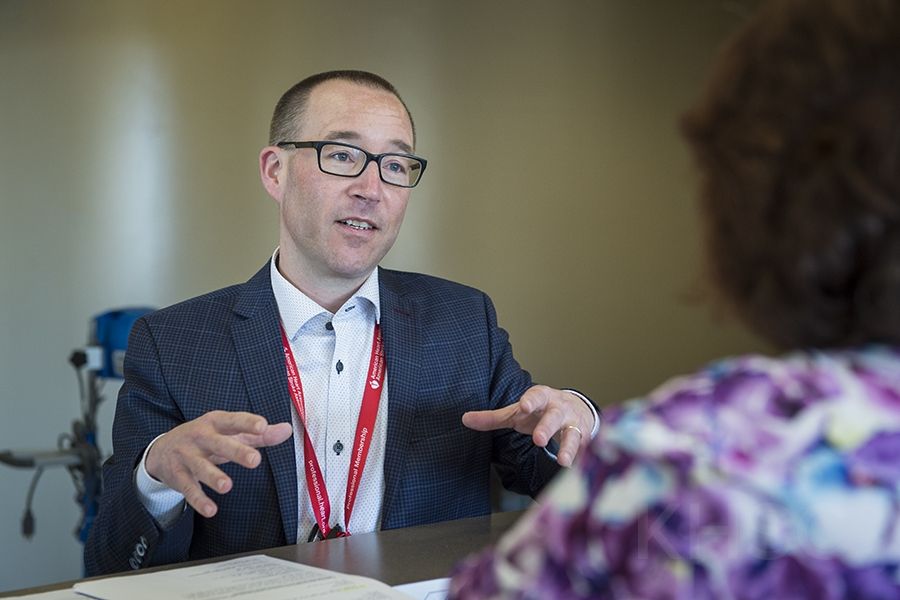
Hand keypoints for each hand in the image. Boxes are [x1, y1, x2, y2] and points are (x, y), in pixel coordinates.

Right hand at [145, 410, 292, 517]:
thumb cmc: (206, 438)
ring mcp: (187, 456)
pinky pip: (189, 488)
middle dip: (236, 451)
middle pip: (219, 443)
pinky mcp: (178, 475)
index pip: (234, 420)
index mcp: (216, 422)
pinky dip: (199, 500)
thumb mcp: (230, 432)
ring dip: (214, 477)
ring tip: (228, 486)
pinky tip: (211, 510)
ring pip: (201, 467)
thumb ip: (259, 434)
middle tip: (254, 460)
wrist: (162, 448)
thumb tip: (287, 430)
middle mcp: (200, 437)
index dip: (248, 423)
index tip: (263, 426)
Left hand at [461, 385, 592, 466]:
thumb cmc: (540, 411)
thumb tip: (465, 419)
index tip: (524, 406)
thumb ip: (493, 418)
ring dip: (568, 448)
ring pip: (572, 435)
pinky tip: (577, 471)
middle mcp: (559, 410)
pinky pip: (584, 450)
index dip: (530, 401)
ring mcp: (573, 424)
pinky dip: (581, 459)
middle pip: (553, 417)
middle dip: (546, 427)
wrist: (577, 408)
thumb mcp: (517, 412)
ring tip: (563, 461)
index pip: (536, 396)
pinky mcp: (584, 440)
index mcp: (541, 398)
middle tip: (538, 440)